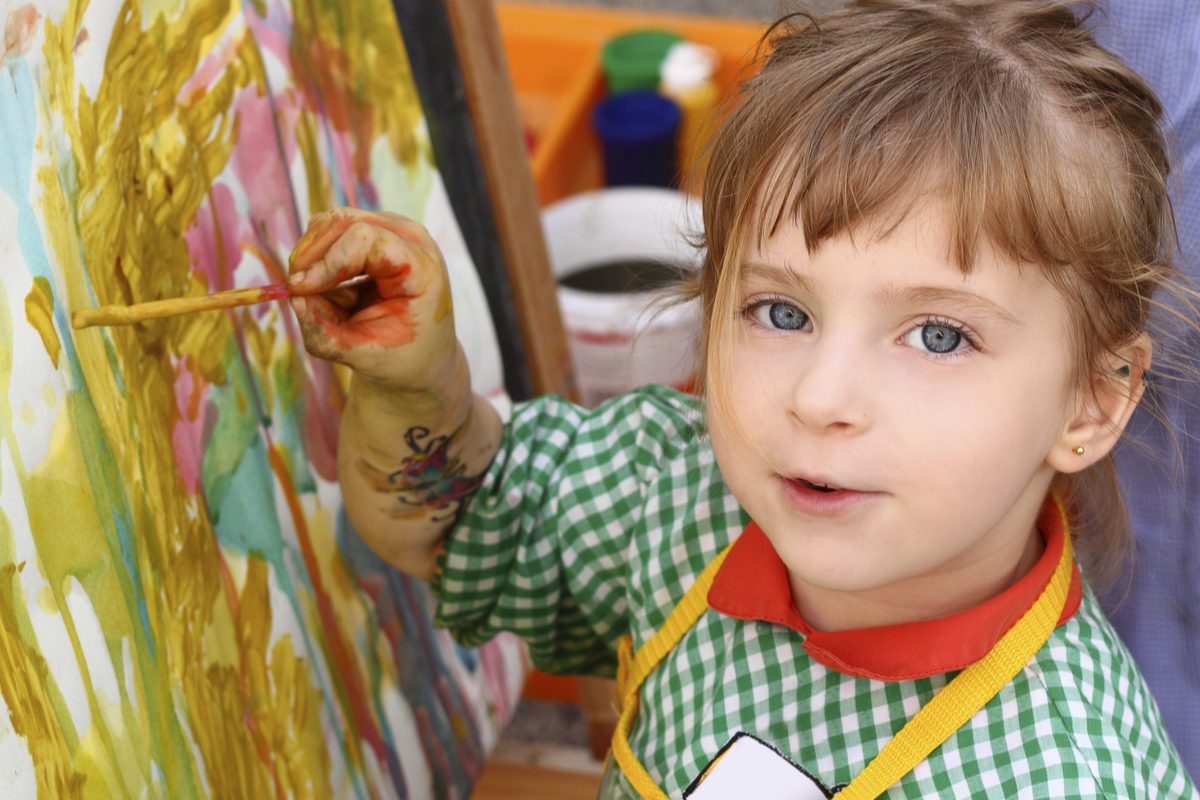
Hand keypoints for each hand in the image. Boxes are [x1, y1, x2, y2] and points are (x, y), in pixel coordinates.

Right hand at [289, 208, 458, 389]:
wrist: (422, 354)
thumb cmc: (398, 355)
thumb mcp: (360, 355)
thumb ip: (324, 332)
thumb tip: (295, 297)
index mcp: (421, 269)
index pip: (365, 239)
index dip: (327, 261)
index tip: (299, 289)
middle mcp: (412, 239)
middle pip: (343, 221)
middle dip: (311, 256)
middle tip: (297, 291)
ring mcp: (395, 229)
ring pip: (333, 223)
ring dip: (316, 261)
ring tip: (335, 301)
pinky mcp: (377, 231)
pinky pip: (333, 233)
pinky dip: (322, 261)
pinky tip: (340, 292)